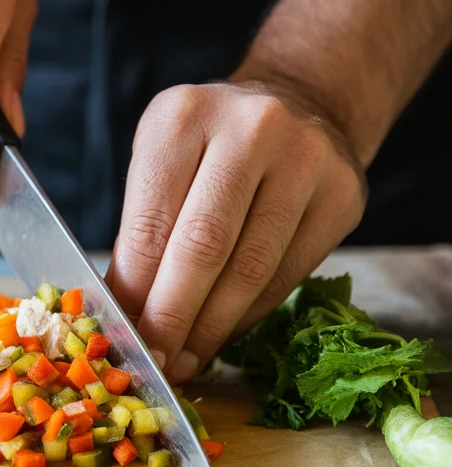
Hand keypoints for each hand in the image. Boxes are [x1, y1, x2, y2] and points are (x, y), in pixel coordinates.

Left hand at [109, 81, 366, 381]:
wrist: (299, 104)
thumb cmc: (212, 146)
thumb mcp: (162, 163)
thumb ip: (143, 231)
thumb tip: (124, 314)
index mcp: (184, 116)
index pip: (152, 224)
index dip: (135, 293)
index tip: (123, 338)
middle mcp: (251, 128)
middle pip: (204, 247)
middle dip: (173, 318)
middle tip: (155, 362)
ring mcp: (306, 159)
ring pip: (251, 269)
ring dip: (212, 328)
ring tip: (186, 359)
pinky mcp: (343, 195)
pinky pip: (288, 274)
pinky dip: (249, 315)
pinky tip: (224, 334)